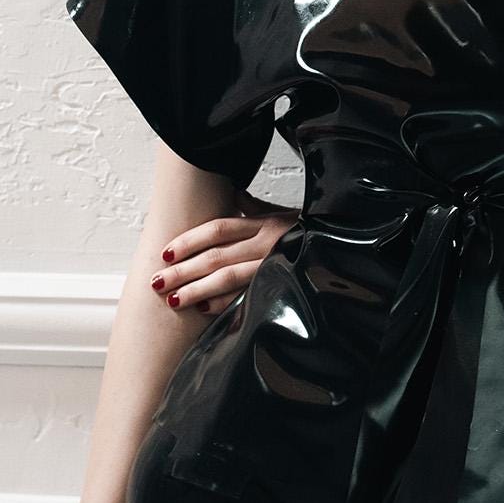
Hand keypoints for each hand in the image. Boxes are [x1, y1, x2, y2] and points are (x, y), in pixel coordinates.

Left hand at [151, 197, 300, 316]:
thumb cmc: (310, 232)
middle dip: (183, 270)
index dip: (189, 240)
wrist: (346, 244)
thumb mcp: (283, 214)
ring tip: (173, 300)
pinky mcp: (282, 285)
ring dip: (197, 289)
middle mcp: (267, 243)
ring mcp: (274, 265)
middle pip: (216, 255)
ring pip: (228, 277)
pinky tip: (204, 310)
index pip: (218, 228)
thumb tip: (234, 192)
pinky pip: (248, 295)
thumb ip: (255, 206)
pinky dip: (225, 303)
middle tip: (157, 281)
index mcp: (263, 223)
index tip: (165, 253)